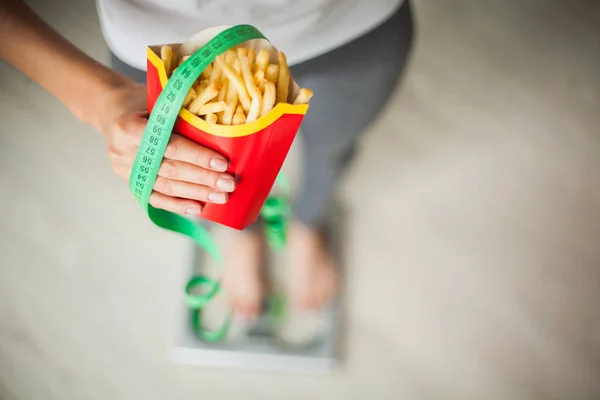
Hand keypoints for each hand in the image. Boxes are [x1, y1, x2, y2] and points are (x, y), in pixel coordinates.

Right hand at [99, 81, 234, 214]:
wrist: (111, 110)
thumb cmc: (141, 102)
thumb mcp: (158, 99)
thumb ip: (180, 116)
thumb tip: (222, 133)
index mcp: (129, 127)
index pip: (170, 145)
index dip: (198, 156)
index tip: (222, 163)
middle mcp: (123, 152)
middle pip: (170, 169)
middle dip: (203, 178)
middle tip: (229, 184)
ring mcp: (125, 170)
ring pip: (166, 186)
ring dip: (196, 193)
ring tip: (221, 196)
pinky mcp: (131, 182)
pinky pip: (156, 198)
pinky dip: (178, 204)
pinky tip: (198, 207)